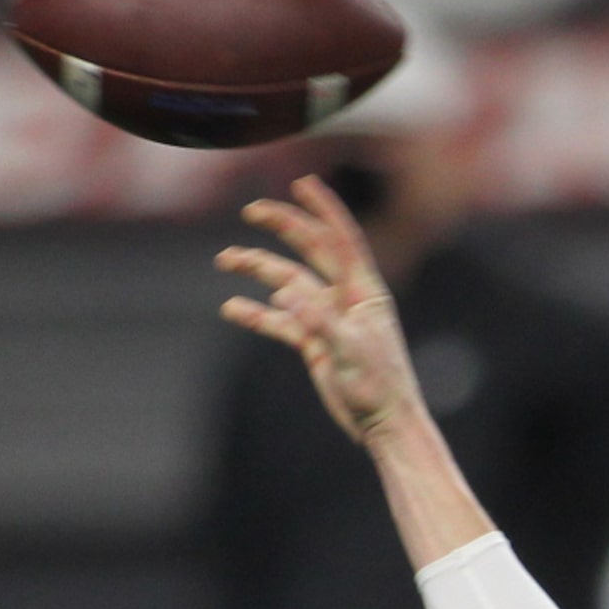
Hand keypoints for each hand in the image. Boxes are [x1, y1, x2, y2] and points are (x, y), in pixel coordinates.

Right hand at [216, 174, 424, 444]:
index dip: (324, 209)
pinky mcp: (316, 344)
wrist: (384, 426)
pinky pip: (281, 322)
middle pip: (310, 251)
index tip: (302, 182)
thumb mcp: (352, 350)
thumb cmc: (380, 388)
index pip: (342, 239)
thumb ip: (319, 319)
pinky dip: (257, 314)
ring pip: (288, 283)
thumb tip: (283, 290)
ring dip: (258, 269)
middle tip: (251, 210)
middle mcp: (346, 298)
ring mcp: (329, 320)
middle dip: (283, 228)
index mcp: (364, 291)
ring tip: (225, 260)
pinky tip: (232, 308)